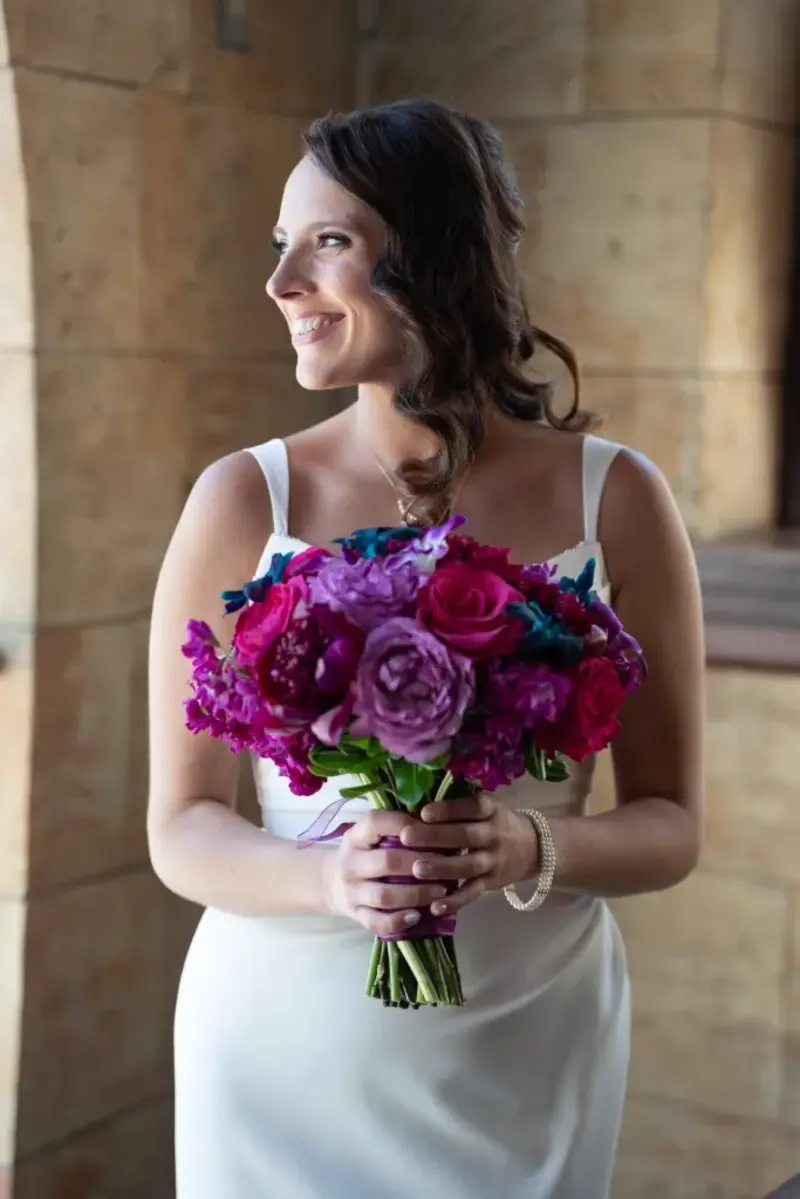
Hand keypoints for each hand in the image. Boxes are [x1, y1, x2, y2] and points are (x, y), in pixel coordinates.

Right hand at [322, 809, 452, 936]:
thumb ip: (396, 829)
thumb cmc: (363, 853)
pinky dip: (399, 921)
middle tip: (445, 864)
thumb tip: (439, 824)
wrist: (329, 881)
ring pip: (384, 896)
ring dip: (416, 894)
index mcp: (356, 836)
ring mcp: (351, 892)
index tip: (431, 829)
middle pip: (386, 861)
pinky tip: (417, 916)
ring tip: (440, 891)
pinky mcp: (356, 915)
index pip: (376, 823)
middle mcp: (350, 863)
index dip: (404, 825)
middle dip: (420, 863)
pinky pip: (377, 922)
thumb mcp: (370, 834)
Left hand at [398, 796, 539, 915]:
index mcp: (491, 809)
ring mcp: (494, 860)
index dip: (449, 810)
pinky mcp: (491, 883)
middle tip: (406, 837)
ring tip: (417, 870)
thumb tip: (418, 802)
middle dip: (436, 837)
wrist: (531, 848)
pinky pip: (473, 893)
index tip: (423, 812)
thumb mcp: (486, 806)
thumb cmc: (495, 822)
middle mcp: (494, 834)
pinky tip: (435, 906)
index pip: (472, 807)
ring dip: (443, 868)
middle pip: (466, 836)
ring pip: (469, 865)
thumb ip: (459, 805)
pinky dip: (455, 901)